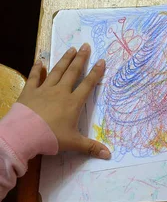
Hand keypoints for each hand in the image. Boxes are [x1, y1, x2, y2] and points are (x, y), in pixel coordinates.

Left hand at [17, 44, 111, 158]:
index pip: (88, 84)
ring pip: (57, 71)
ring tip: (71, 49)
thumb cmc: (50, 138)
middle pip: (73, 72)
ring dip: (64, 59)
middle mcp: (61, 92)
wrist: (23, 135)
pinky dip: (37, 69)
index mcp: (73, 103)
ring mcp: (44, 90)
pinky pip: (34, 77)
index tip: (101, 61)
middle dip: (81, 59)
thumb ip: (91, 147)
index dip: (96, 72)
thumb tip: (109, 155)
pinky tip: (40, 61)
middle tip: (85, 46)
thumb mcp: (73, 143)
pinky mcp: (29, 92)